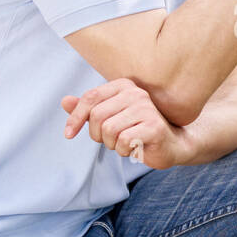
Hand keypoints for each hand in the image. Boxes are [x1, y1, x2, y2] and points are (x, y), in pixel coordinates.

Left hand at [61, 79, 191, 169]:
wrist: (172, 144)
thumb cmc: (138, 130)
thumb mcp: (111, 118)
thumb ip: (88, 109)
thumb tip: (64, 101)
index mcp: (123, 86)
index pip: (90, 97)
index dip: (75, 118)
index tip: (68, 134)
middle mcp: (136, 93)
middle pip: (97, 116)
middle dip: (97, 135)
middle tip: (110, 141)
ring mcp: (147, 109)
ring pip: (109, 130)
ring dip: (112, 145)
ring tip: (126, 143)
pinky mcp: (154, 127)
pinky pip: (124, 141)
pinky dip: (125, 151)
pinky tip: (136, 149)